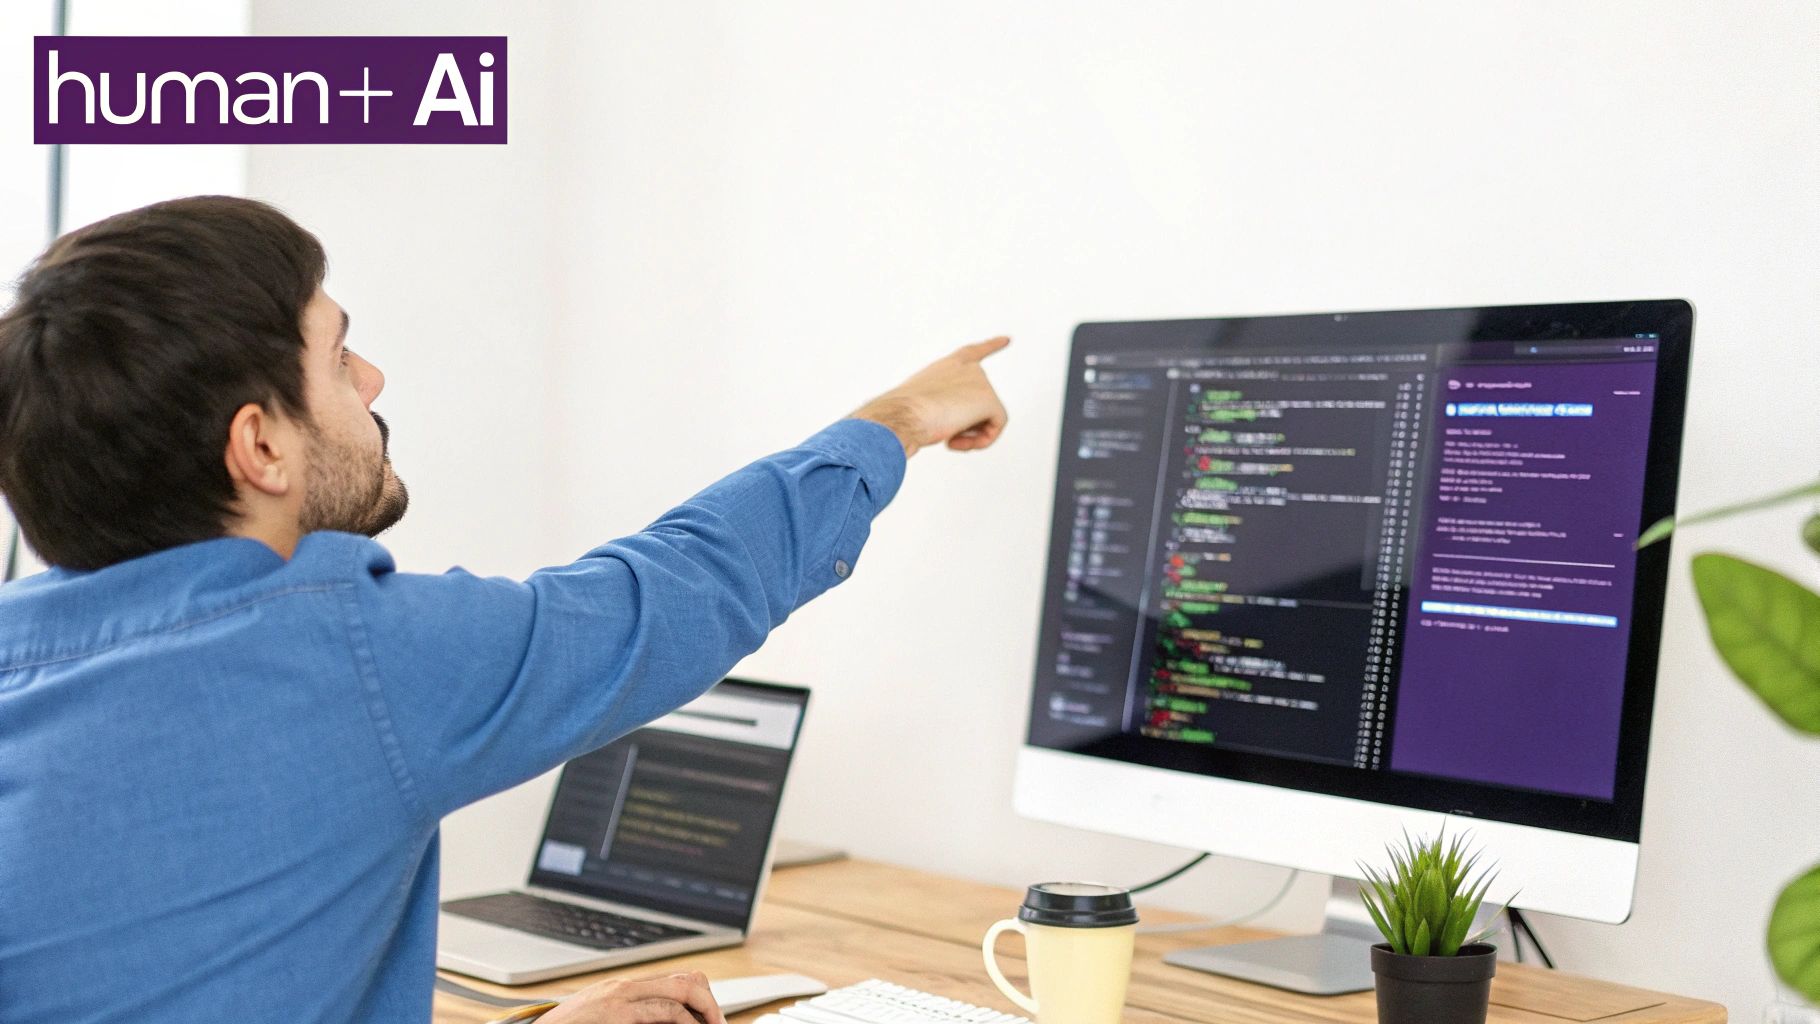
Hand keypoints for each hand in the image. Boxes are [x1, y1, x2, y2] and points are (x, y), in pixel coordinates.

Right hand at [537, 970, 725, 1023]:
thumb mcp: (600, 1018)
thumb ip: (630, 1016)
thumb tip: (664, 1020)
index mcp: (622, 988)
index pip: (677, 981)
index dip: (704, 1000)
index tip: (713, 1020)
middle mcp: (624, 987)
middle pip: (688, 981)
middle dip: (711, 1005)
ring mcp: (620, 999)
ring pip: (681, 993)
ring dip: (705, 1014)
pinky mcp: (616, 1013)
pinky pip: (663, 1012)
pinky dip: (685, 1022)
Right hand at [851, 336, 1010, 457]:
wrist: (900, 415)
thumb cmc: (900, 414)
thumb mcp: (916, 406)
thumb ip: (934, 410)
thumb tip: (930, 433)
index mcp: (948, 366)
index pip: (973, 353)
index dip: (991, 346)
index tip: (1007, 339)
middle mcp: (968, 369)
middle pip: (980, 404)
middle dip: (966, 425)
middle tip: (945, 436)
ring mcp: (981, 382)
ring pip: (989, 418)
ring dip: (971, 435)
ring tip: (950, 439)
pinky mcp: (989, 400)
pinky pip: (997, 427)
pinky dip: (982, 441)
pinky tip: (956, 442)